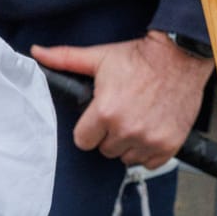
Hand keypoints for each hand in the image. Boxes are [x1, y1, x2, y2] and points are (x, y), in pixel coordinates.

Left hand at [31, 32, 210, 163]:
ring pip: (126, 158)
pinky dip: (149, 151)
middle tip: (121, 114)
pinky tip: (150, 130)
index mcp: (105, 112)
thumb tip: (36, 52)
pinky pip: (150, 163)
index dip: (89, 129)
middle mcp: (127, 129)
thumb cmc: (139, 57)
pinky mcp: (169, 145)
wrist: (180, 57)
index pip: (83, 141)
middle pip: (105, 150)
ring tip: (136, 121)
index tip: (98, 118)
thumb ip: (65, 59)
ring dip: (129, 145)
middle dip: (109, 135)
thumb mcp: (99, 57)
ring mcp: (150, 139)